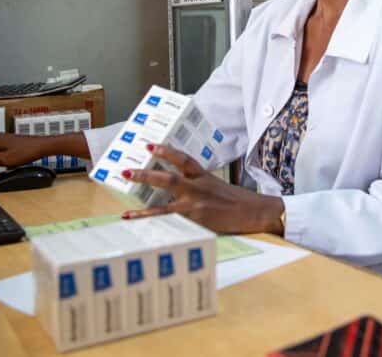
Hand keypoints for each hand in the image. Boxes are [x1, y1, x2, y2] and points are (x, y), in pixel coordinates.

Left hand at [122, 144, 284, 234]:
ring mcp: (196, 205)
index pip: (183, 159)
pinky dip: (161, 230)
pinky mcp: (198, 221)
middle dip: (145, 175)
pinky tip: (147, 235)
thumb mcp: (218, 187)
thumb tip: (184, 190)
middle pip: (167, 178)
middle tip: (125, 172)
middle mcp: (197, 187)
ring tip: (126, 213)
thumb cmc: (239, 201)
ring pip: (165, 206)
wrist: (256, 212)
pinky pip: (174, 224)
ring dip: (143, 211)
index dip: (166, 151)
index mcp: (203, 176)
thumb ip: (201, 187)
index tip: (150, 146)